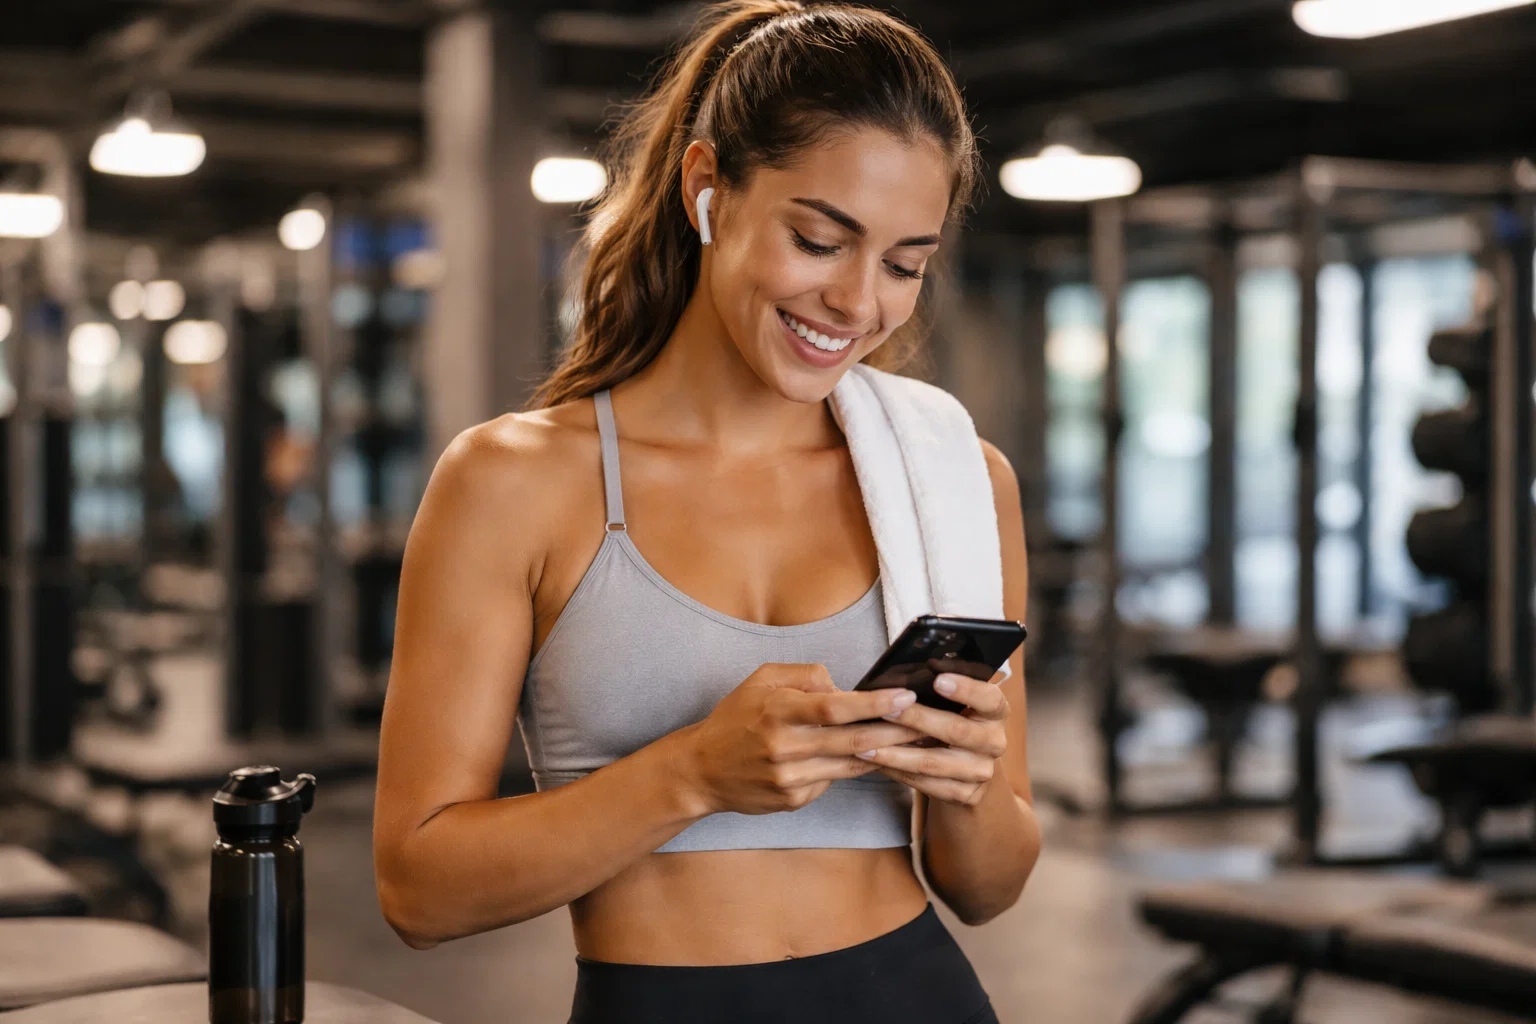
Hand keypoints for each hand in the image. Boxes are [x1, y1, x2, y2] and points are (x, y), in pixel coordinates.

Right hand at [676, 663, 926, 816]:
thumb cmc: (735, 718)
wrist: (701, 771)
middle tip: (927, 721)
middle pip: (850, 740)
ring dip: (884, 752)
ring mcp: (790, 779)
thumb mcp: (761, 680)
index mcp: (777, 712)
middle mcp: (784, 748)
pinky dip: (853, 767)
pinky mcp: (794, 800)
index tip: (903, 697)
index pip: (834, 708)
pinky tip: (872, 757)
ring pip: (849, 765)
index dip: (872, 705)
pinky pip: (832, 780)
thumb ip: (804, 675)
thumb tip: (842, 686)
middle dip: (894, 731)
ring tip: (915, 740)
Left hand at [854, 671, 1008, 807]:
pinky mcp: (966, 795)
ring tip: (865, 745)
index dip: (966, 689)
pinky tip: (876, 763)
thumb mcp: (957, 705)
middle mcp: (995, 742)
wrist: (969, 771)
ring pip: (934, 762)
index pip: (989, 698)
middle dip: (917, 718)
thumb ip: (940, 692)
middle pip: (956, 730)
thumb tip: (900, 677)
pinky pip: (925, 784)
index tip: (938, 680)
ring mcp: (982, 771)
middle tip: (886, 709)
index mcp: (995, 712)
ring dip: (896, 753)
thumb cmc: (954, 723)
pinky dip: (897, 772)